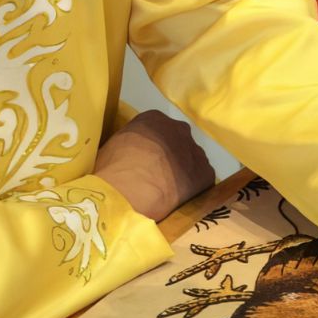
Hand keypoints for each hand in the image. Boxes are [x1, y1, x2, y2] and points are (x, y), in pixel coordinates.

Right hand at [92, 110, 215, 219]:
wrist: (128, 191)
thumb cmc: (111, 169)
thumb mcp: (113, 145)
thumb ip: (129, 144)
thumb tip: (129, 154)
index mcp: (154, 118)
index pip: (158, 129)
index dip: (153, 148)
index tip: (146, 161)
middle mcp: (179, 129)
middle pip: (178, 142)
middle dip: (171, 156)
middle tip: (158, 175)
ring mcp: (195, 150)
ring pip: (191, 161)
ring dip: (183, 172)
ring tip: (168, 190)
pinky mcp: (206, 173)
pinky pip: (201, 180)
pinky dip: (193, 189)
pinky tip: (179, 199)